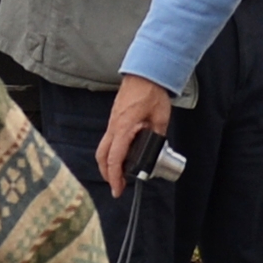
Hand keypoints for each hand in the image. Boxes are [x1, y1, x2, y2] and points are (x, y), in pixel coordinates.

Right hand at [98, 77, 174, 193]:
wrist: (144, 73)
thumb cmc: (152, 93)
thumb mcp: (160, 117)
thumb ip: (158, 134)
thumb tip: (157, 147)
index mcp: (124, 128)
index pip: (114, 158)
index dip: (114, 176)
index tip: (118, 189)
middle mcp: (114, 127)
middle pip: (102, 156)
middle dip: (106, 173)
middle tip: (117, 185)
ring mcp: (112, 122)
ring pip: (103, 148)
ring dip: (107, 163)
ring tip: (119, 173)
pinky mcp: (115, 119)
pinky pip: (109, 139)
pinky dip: (111, 151)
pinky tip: (122, 155)